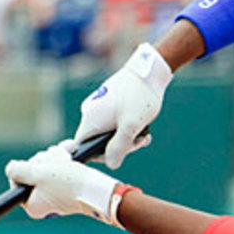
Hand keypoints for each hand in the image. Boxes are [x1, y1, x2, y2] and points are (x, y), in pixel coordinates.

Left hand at [5, 141, 118, 221]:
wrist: (98, 188)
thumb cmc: (68, 182)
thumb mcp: (37, 173)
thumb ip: (18, 171)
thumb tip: (9, 169)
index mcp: (32, 205)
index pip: (18, 180)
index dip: (27, 167)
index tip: (41, 166)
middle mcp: (42, 202)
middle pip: (33, 172)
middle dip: (45, 161)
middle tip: (56, 161)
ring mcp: (54, 194)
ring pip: (46, 167)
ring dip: (55, 157)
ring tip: (66, 156)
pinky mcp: (66, 187)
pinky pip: (58, 169)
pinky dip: (63, 159)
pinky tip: (70, 151)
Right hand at [74, 42, 171, 169]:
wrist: (150, 69)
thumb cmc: (140, 96)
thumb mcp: (131, 126)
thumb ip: (119, 148)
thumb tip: (111, 164)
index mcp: (91, 118)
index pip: (83, 147)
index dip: (99, 156)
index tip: (119, 154)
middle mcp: (90, 112)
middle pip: (98, 140)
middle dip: (120, 146)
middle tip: (139, 142)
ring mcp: (99, 105)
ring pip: (108, 131)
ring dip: (127, 137)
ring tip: (144, 135)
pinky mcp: (108, 101)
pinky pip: (113, 121)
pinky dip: (127, 126)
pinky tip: (142, 126)